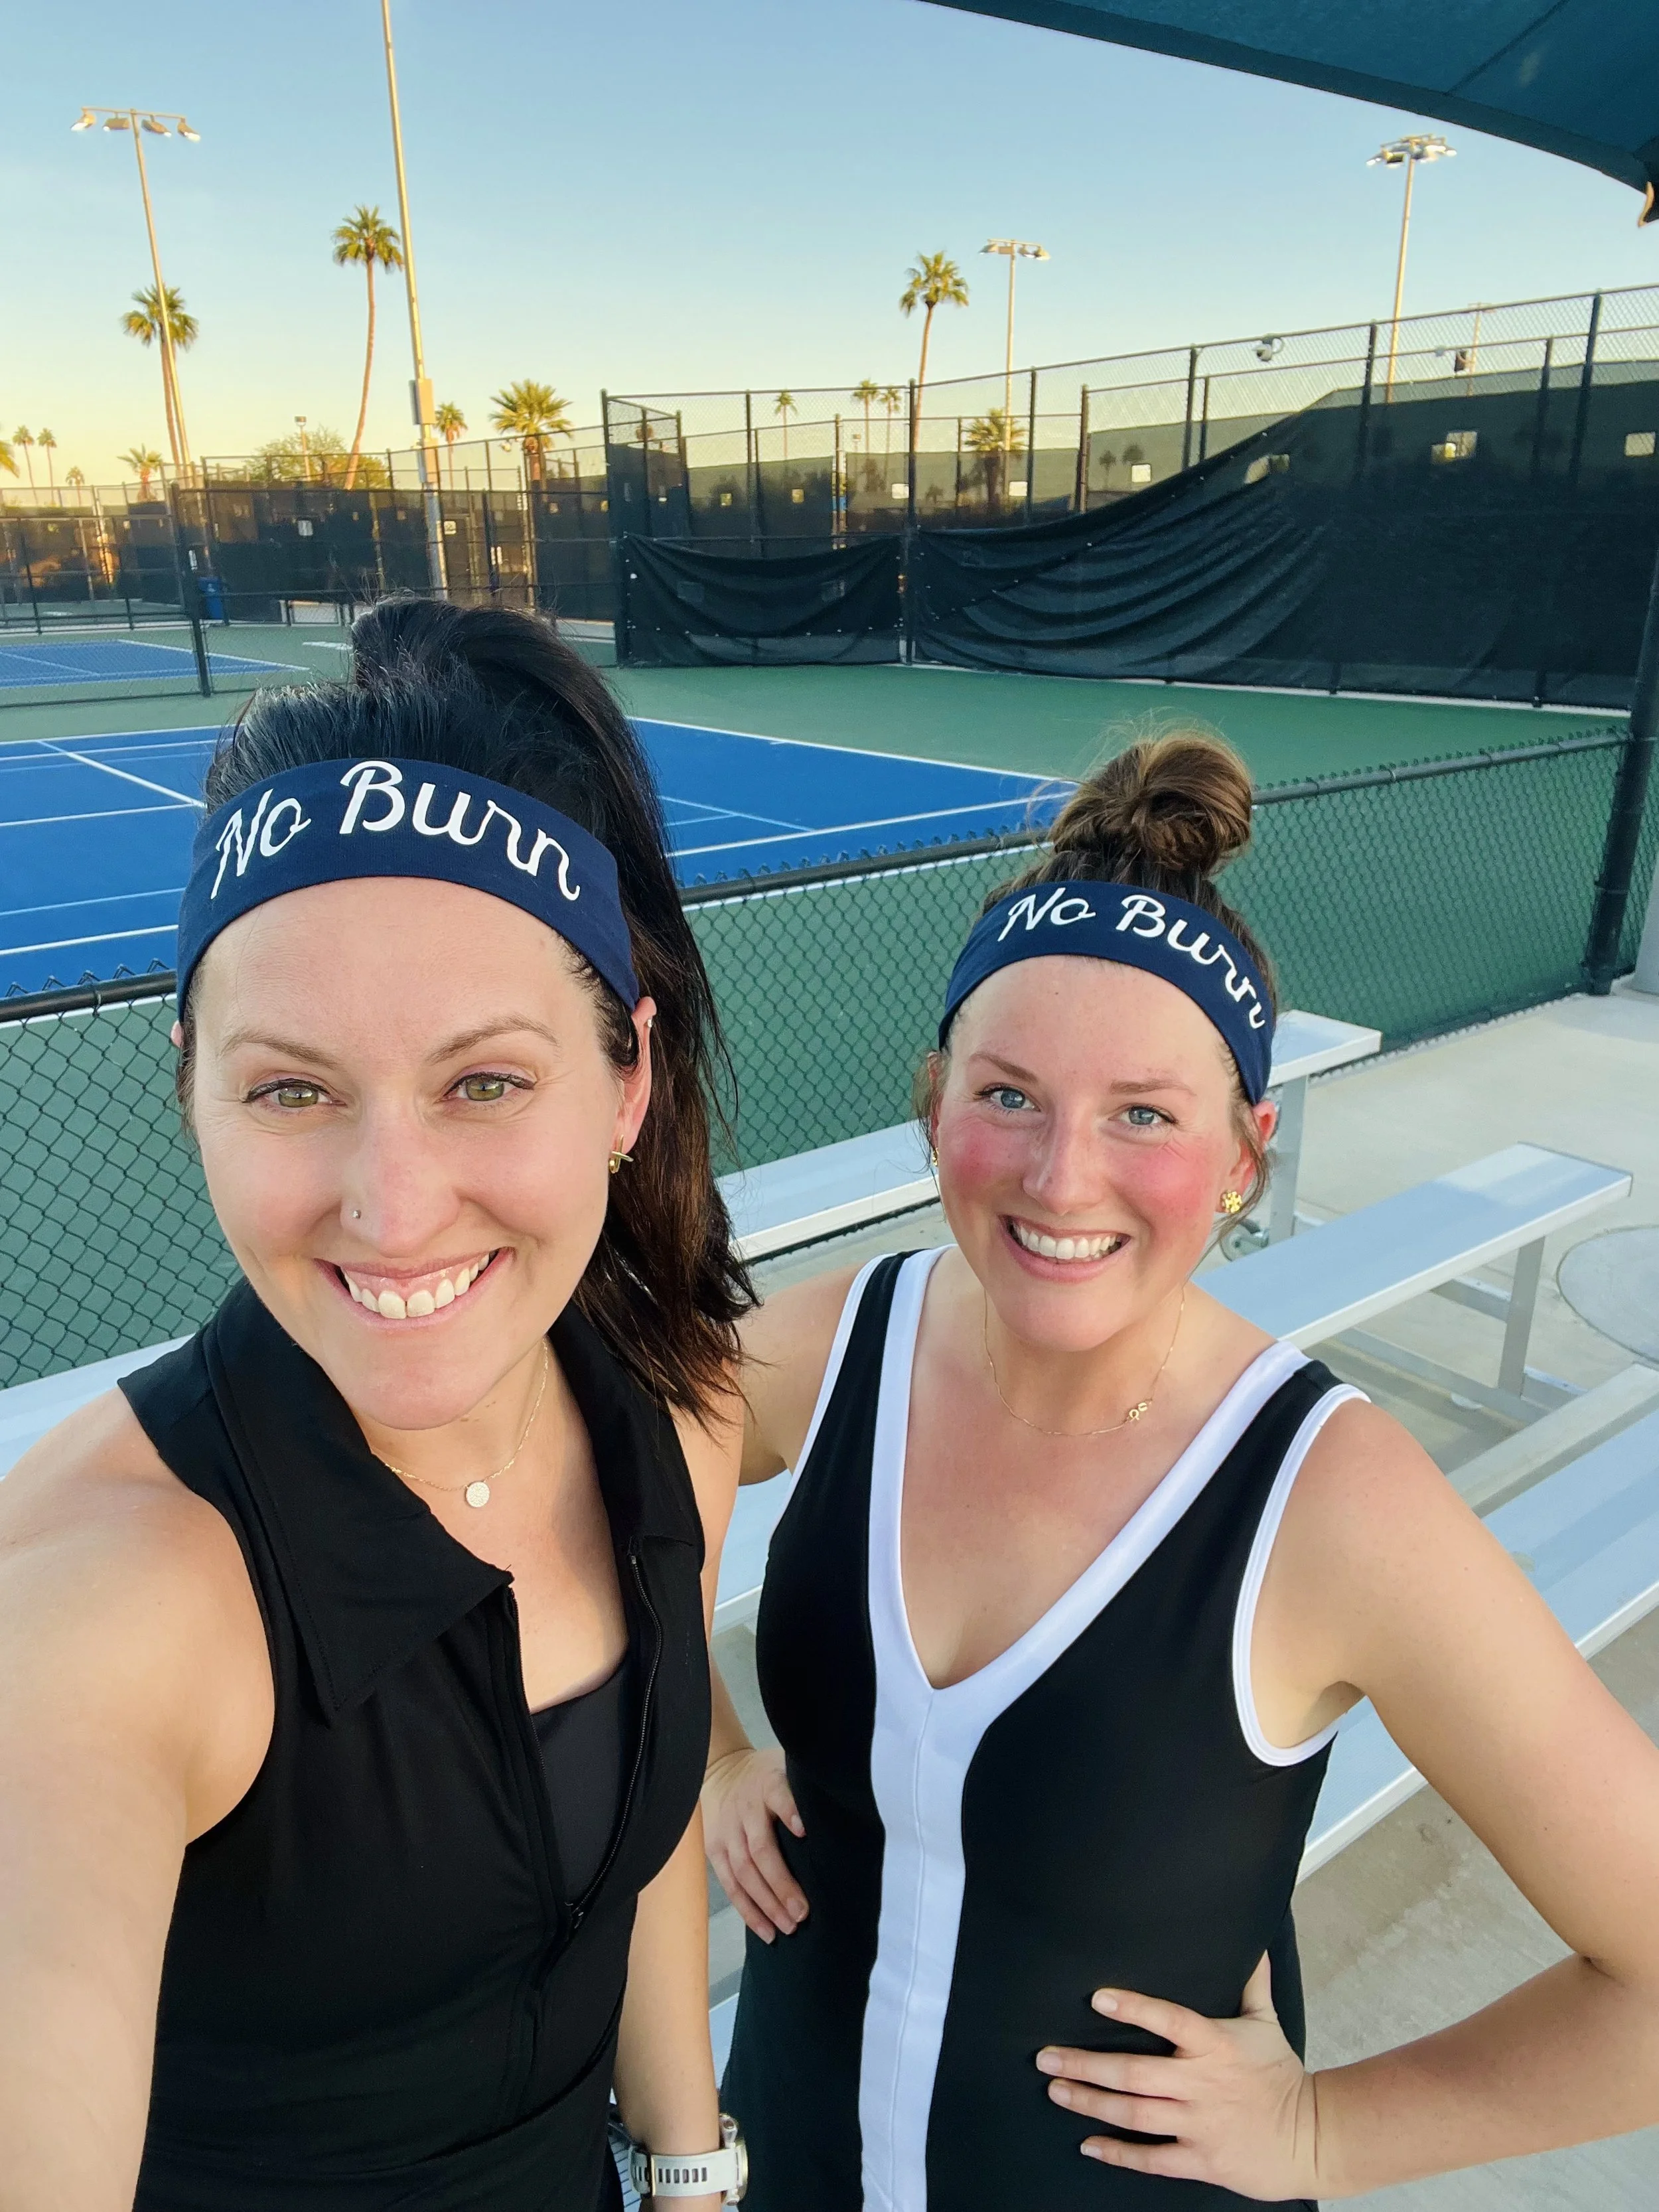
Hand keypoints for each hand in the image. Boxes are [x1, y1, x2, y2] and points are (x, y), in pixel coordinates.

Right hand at [701, 1746, 807, 1941]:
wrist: (721, 1772)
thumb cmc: (768, 1778)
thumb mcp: (787, 1769)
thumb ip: (806, 1791)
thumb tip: (844, 1819)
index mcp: (768, 1784)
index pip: (778, 1795)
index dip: (791, 1811)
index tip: (805, 1831)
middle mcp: (745, 1809)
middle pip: (760, 1848)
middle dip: (781, 1883)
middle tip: (803, 1912)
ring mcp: (727, 1831)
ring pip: (743, 1872)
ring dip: (765, 1903)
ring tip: (788, 1927)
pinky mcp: (715, 1849)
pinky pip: (730, 1885)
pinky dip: (747, 1910)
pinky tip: (766, 1930)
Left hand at [1036, 1955, 1321, 2198]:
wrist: (1312, 2138)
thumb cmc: (1282, 2074)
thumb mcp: (1265, 2022)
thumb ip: (1250, 1981)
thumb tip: (1250, 1939)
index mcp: (1216, 2045)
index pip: (1171, 2020)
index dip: (1135, 2008)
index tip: (1097, 1997)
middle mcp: (1202, 2085)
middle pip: (1135, 2073)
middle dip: (1086, 2066)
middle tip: (1045, 2058)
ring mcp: (1199, 2125)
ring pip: (1135, 2114)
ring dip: (1091, 2103)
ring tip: (1056, 2091)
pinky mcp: (1201, 2160)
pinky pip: (1152, 2158)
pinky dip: (1119, 2154)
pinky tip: (1088, 2145)